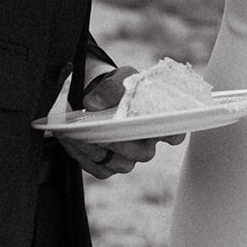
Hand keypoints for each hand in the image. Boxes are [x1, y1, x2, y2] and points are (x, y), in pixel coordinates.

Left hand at [58, 66, 182, 179]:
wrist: (104, 98)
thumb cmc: (121, 88)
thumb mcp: (121, 78)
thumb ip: (110, 88)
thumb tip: (93, 103)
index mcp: (159, 122)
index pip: (175, 133)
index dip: (170, 135)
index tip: (157, 129)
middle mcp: (148, 144)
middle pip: (141, 152)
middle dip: (118, 141)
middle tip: (99, 130)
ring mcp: (130, 159)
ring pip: (119, 163)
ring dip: (95, 149)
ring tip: (75, 133)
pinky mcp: (110, 167)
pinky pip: (99, 168)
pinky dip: (83, 156)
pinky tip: (71, 141)